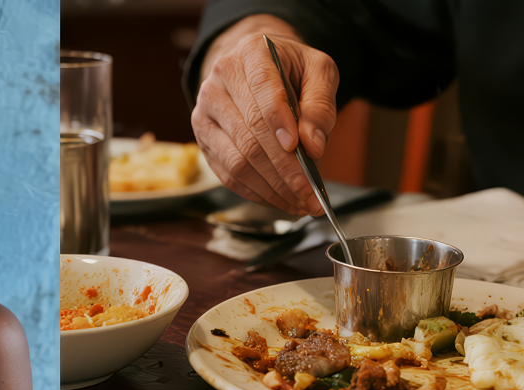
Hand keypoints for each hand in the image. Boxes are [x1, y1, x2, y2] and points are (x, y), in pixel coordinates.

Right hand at [192, 20, 338, 215]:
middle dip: (284, 170)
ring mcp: (205, 112)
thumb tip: (312, 146)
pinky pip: (227, 173)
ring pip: (237, 159)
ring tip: (299, 202)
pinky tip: (279, 199)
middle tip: (310, 194)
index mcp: (250, 53)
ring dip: (271, 187)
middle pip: (250, 133)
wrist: (255, 68)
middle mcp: (218, 82)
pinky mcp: (202, 138)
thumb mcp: (318, 71)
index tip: (299, 148)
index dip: (278, 121)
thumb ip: (320, 104)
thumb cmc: (290, 70)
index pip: (262, 88)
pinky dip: (255, 192)